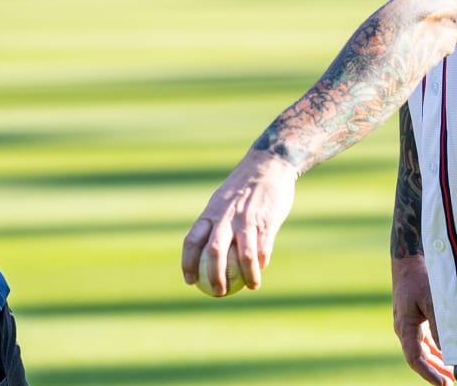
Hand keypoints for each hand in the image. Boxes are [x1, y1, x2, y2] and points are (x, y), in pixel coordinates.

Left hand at [181, 150, 297, 295]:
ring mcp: (247, 219)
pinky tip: (262, 271)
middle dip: (213, 276)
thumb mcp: (223, 201)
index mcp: (211, 212)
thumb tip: (205, 250)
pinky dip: (261, 263)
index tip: (189, 280)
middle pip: (214, 252)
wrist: (269, 164)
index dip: (187, 263)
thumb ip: (216, 222)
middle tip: (217, 292)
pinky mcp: (267, 220)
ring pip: (243, 255)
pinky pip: (263, 248)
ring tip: (251, 286)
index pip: (192, 240)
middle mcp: (226, 217)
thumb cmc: (243, 186)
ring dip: (246, 276)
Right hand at [393, 255, 454, 383]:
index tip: (443, 384)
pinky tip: (448, 355)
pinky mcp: (416, 318)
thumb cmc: (419, 277)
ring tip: (451, 375)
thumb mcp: (431, 299)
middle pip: (418, 358)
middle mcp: (405, 328)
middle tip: (450, 384)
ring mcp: (409, 324)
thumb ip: (439, 324)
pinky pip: (425, 341)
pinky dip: (437, 350)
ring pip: (422, 351)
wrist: (409, 260)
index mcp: (405, 326)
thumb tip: (449, 350)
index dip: (428, 374)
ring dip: (436, 363)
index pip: (415, 358)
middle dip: (434, 373)